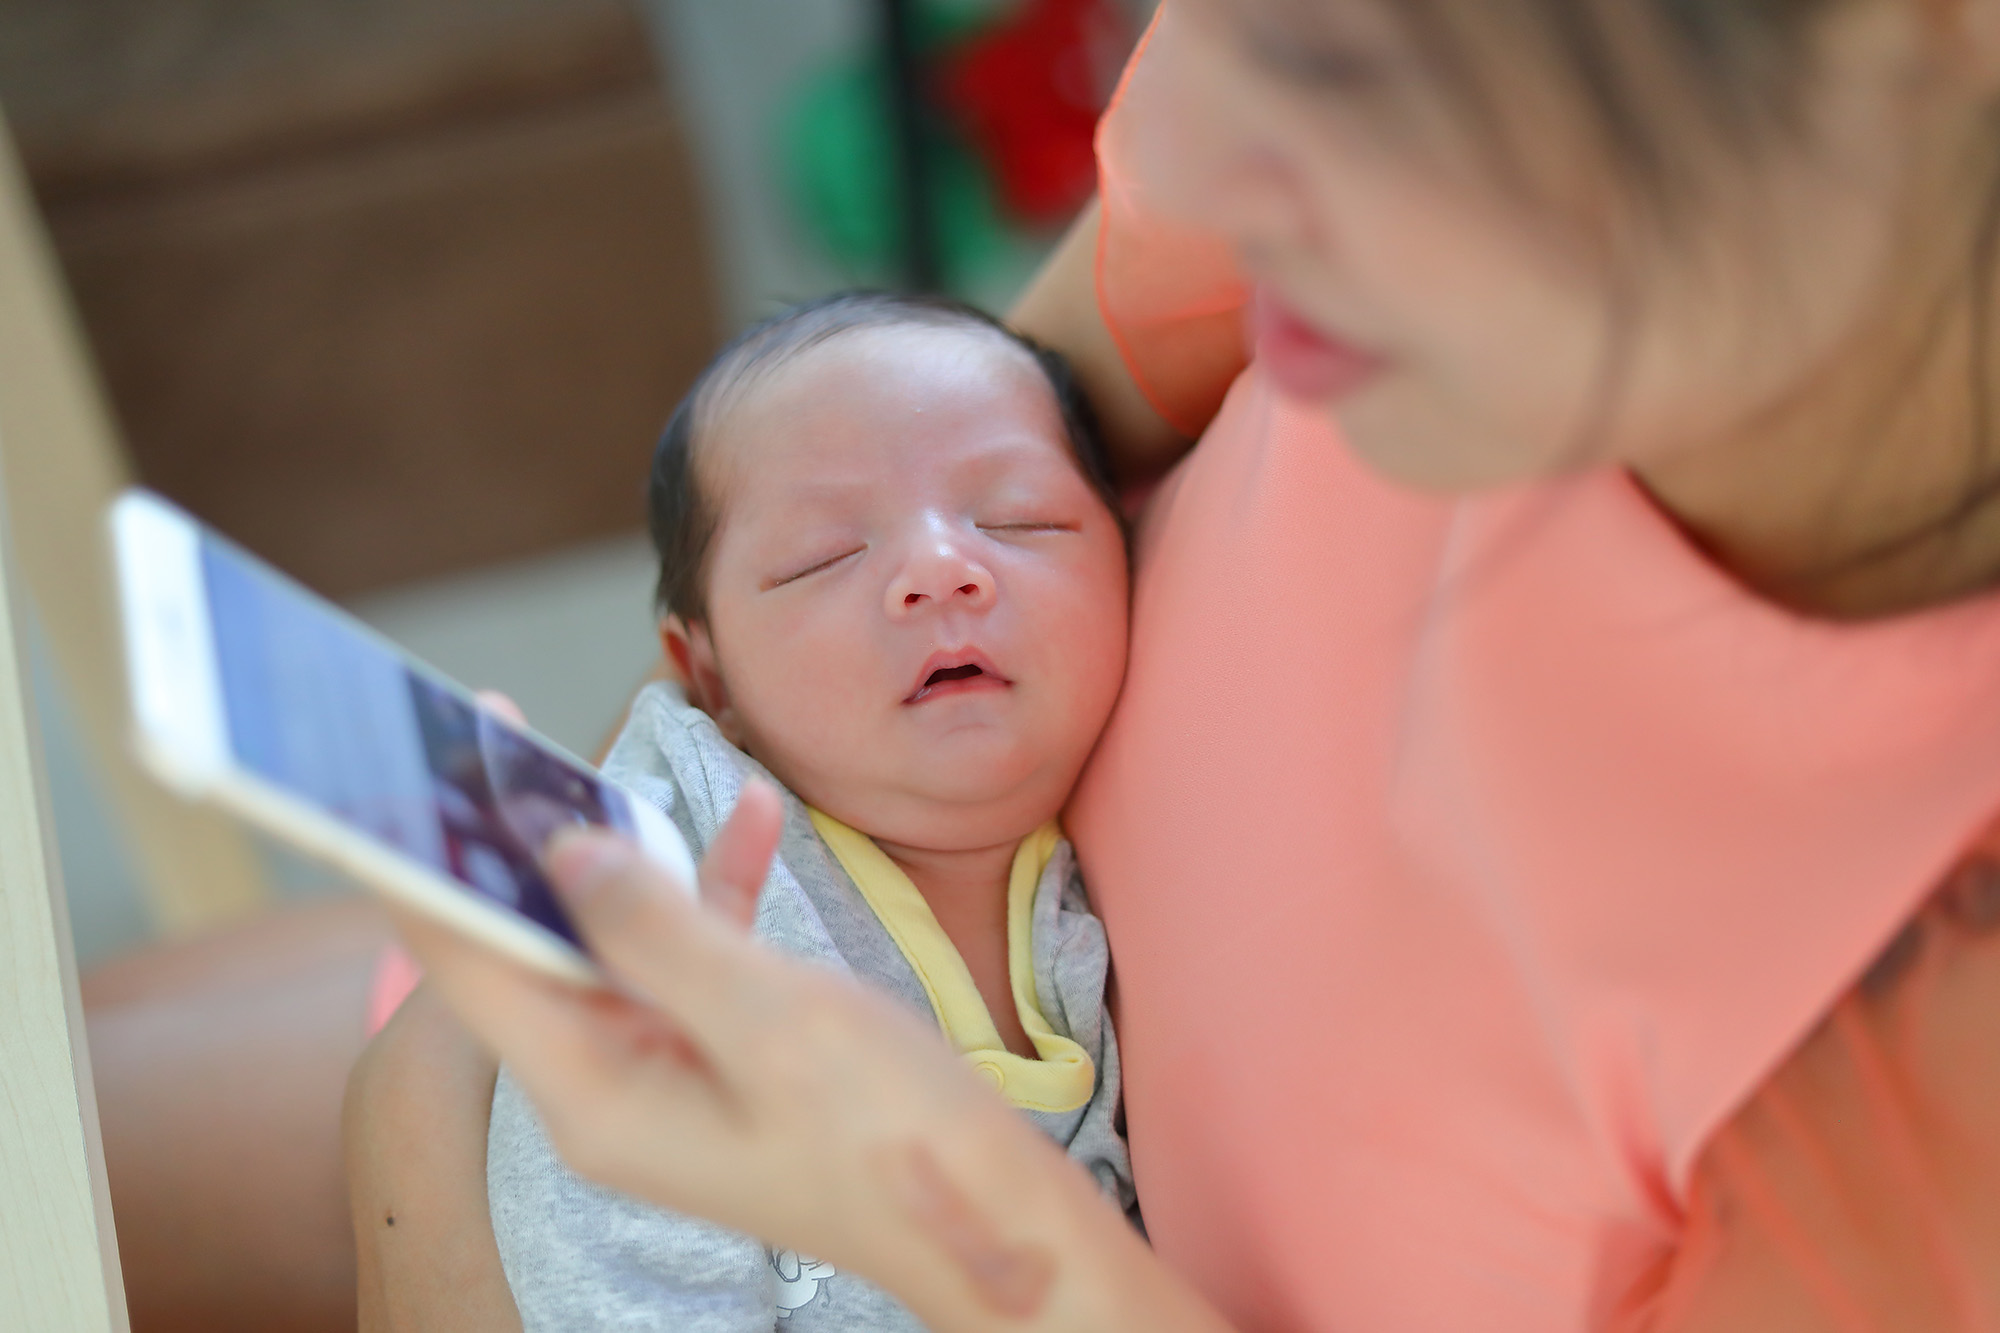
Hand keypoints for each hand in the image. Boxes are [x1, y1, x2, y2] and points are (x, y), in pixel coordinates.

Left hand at [388, 781, 1093, 1325]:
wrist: (983, 1217)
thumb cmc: (887, 1135)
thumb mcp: (768, 1019)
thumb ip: (655, 931)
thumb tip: (563, 850)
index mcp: (593, 1092)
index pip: (471, 964)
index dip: (432, 859)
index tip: (424, 759)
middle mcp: (607, 1086)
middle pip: (529, 943)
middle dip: (517, 841)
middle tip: (507, 739)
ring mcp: (663, 1072)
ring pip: (610, 939)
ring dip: (628, 854)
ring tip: (620, 758)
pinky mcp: (719, 1057)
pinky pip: (688, 957)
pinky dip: (711, 888)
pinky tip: (757, 817)